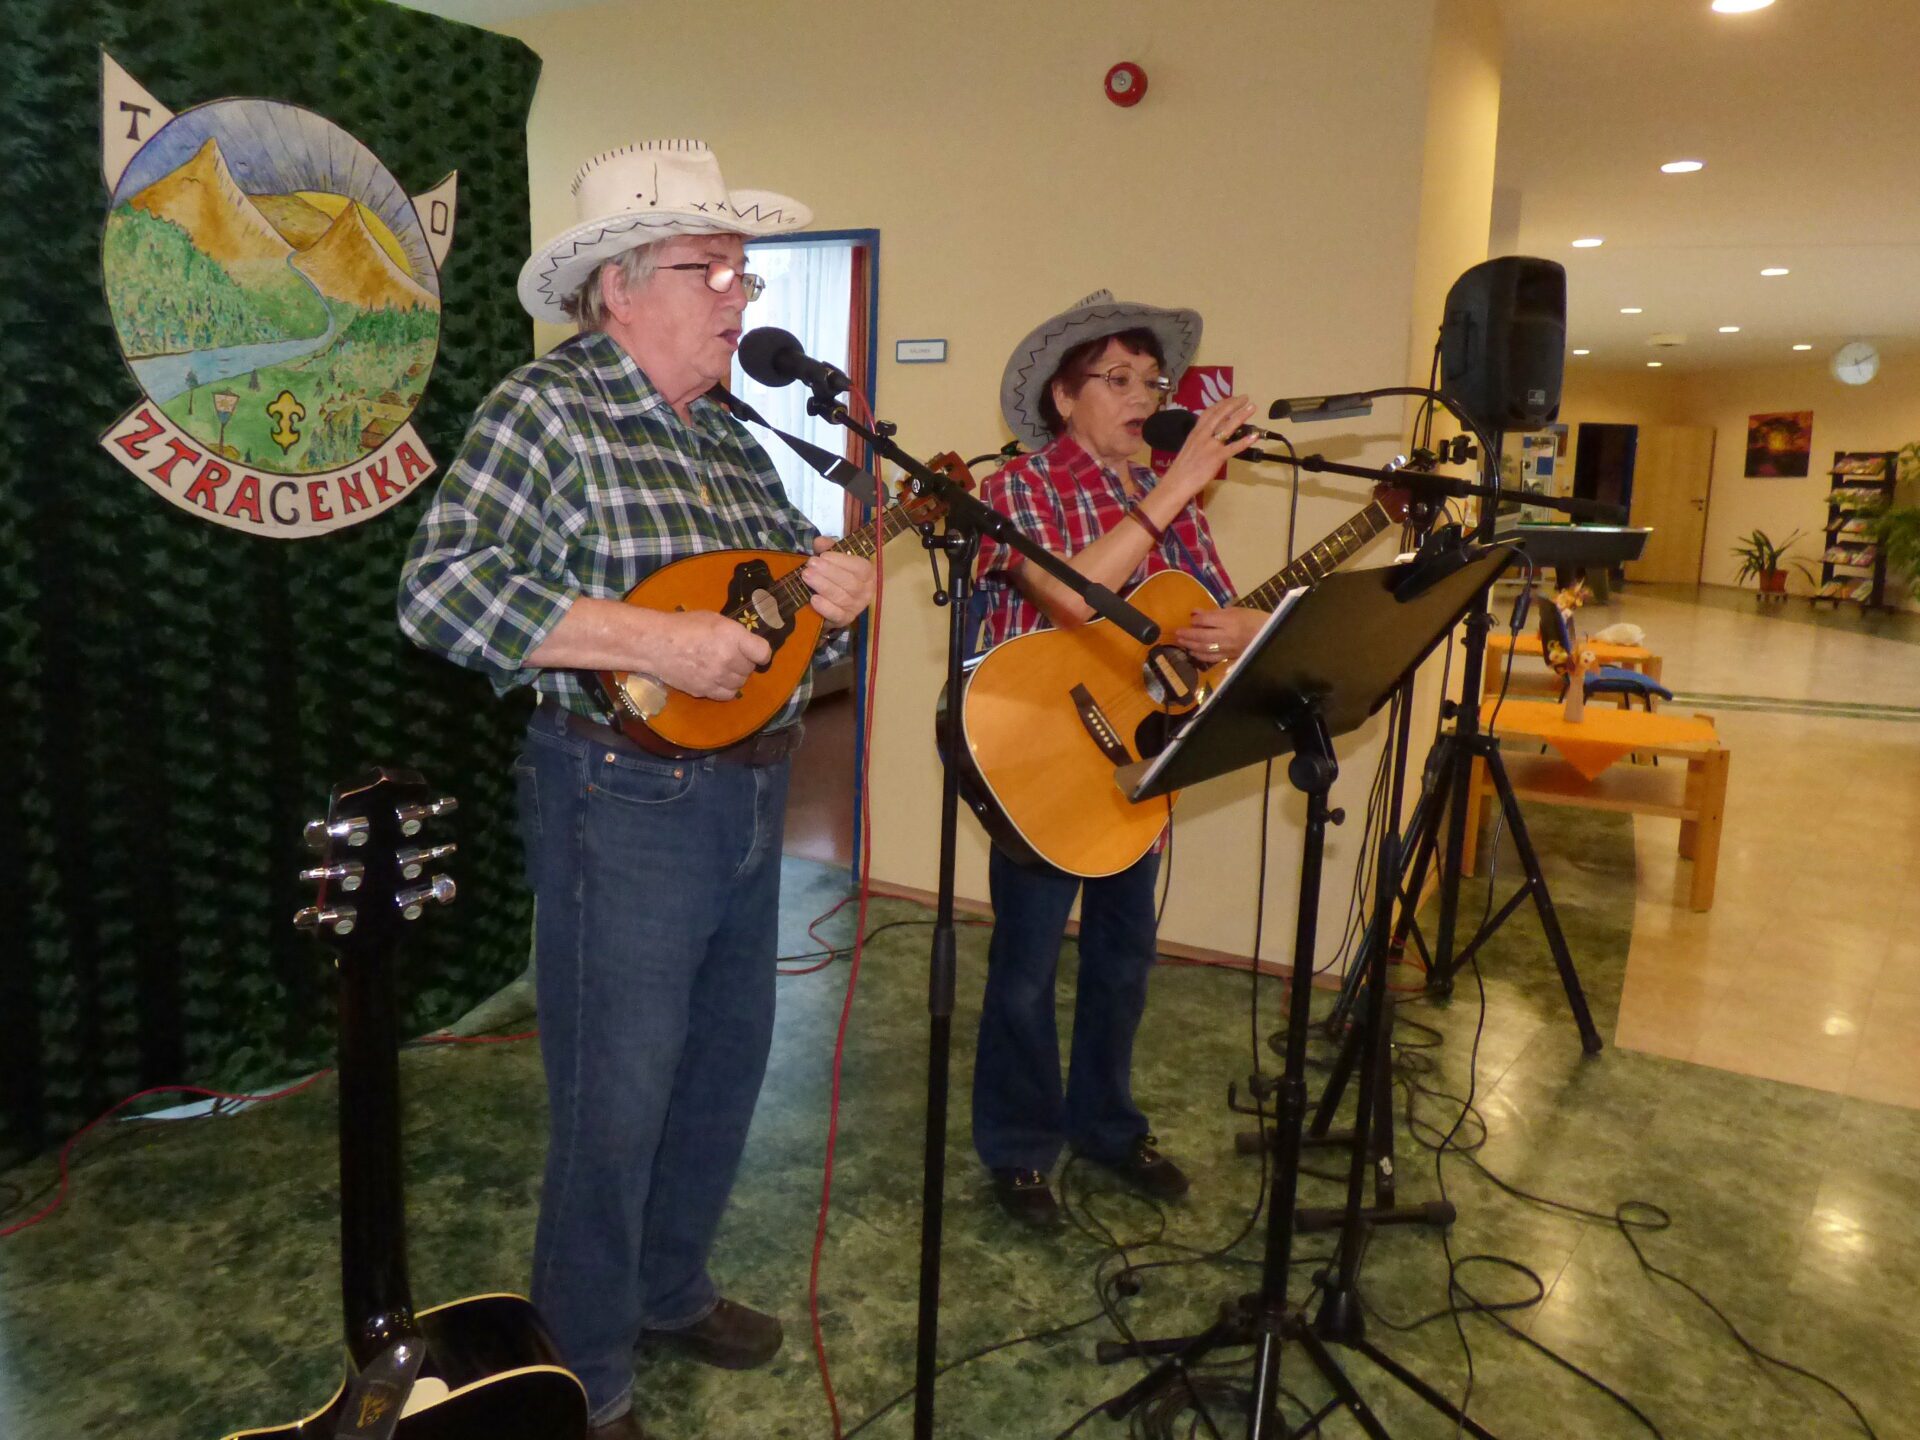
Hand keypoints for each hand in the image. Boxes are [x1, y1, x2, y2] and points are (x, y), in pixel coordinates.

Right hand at [647, 609, 771, 699]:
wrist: (656, 644)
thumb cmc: (685, 626)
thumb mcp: (714, 619)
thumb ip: (734, 633)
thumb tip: (748, 646)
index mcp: (732, 636)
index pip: (763, 652)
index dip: (761, 653)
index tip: (756, 652)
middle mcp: (727, 658)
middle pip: (750, 668)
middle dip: (744, 662)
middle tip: (731, 655)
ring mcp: (717, 677)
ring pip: (740, 683)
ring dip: (735, 676)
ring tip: (722, 667)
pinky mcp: (705, 690)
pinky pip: (728, 694)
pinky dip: (726, 688)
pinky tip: (717, 679)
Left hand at [802, 537, 874, 626]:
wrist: (833, 601)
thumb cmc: (836, 576)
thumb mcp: (834, 558)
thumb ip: (828, 548)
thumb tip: (819, 542)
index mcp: (868, 574)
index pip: (860, 567)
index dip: (841, 561)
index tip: (823, 555)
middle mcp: (866, 591)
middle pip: (850, 583)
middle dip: (829, 572)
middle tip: (810, 564)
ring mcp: (856, 607)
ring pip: (842, 598)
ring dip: (823, 586)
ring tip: (806, 576)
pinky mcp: (845, 620)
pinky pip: (837, 614)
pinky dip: (825, 607)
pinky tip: (813, 599)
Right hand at [1158, 394, 1260, 502]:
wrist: (1176, 482)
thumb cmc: (1181, 469)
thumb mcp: (1189, 448)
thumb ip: (1200, 440)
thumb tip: (1211, 436)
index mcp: (1195, 432)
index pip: (1209, 412)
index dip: (1222, 404)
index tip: (1231, 398)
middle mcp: (1202, 435)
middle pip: (1220, 415)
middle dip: (1234, 404)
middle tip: (1245, 397)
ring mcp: (1210, 446)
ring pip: (1228, 427)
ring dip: (1241, 415)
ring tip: (1252, 407)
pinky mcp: (1216, 458)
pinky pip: (1233, 447)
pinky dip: (1244, 441)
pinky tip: (1254, 436)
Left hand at [1173, 605, 1266, 665]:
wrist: (1270, 635)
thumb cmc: (1254, 619)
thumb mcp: (1236, 610)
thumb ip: (1214, 613)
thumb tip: (1195, 613)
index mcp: (1229, 621)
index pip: (1206, 621)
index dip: (1195, 620)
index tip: (1190, 619)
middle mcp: (1226, 635)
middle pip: (1202, 636)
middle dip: (1188, 634)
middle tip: (1177, 633)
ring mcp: (1228, 648)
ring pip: (1204, 648)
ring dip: (1190, 645)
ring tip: (1181, 641)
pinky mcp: (1230, 657)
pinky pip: (1211, 658)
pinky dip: (1200, 655)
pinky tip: (1193, 652)